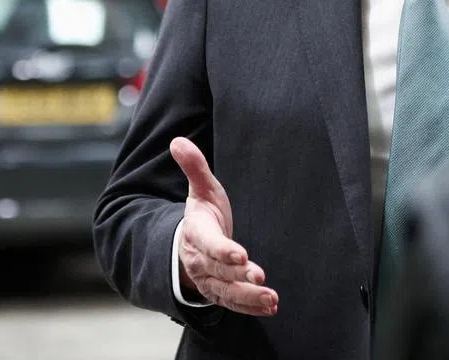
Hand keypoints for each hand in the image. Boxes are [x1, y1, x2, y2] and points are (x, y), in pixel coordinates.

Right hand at [170, 137, 278, 315]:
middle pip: (220, 271)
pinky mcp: (219, 292)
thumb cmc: (202, 213)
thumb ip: (193, 167)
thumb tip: (177, 141)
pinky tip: (271, 306)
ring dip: (249, 297)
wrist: (189, 244)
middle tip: (260, 276)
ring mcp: (208, 279)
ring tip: (271, 298)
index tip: (241, 255)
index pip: (209, 243)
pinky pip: (233, 303)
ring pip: (227, 292)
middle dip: (239, 276)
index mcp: (196, 232)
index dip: (223, 250)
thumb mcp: (200, 189)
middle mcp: (200, 260)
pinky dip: (251, 307)